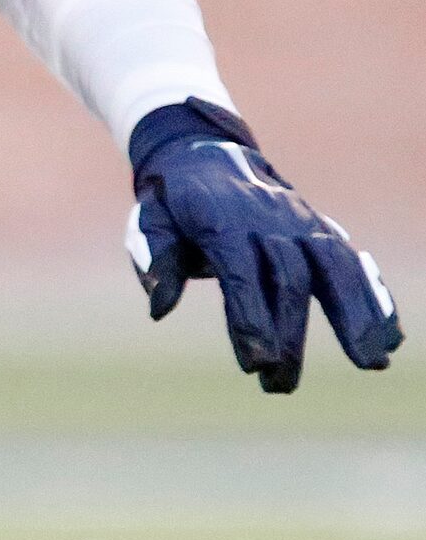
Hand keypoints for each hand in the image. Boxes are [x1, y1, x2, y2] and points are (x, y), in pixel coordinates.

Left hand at [128, 98, 400, 392]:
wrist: (204, 153)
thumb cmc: (173, 200)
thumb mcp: (149, 219)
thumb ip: (156, 258)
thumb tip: (159, 307)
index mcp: (221, 220)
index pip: (242, 273)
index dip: (251, 317)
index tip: (257, 362)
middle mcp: (268, 220)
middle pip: (290, 278)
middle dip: (290, 334)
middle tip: (281, 386)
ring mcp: (300, 222)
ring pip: (335, 266)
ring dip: (357, 314)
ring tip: (371, 362)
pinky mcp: (320, 229)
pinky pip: (352, 262)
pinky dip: (374, 296)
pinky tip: (390, 335)